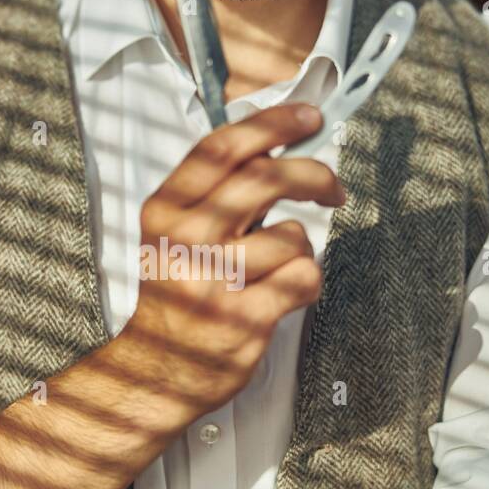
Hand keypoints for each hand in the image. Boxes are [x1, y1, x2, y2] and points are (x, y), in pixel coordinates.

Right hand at [114, 103, 343, 420]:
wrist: (157, 370)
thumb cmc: (175, 300)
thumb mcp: (173, 236)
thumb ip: (214, 193)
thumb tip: (271, 144)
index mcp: (166, 211)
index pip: (222, 148)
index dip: (273, 124)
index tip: (307, 118)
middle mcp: (185, 241)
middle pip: (265, 179)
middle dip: (313, 176)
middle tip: (332, 188)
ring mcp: (213, 282)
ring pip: (293, 236)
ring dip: (301, 251)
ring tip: (278, 270)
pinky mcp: (243, 319)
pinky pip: (304, 278)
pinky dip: (307, 283)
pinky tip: (283, 294)